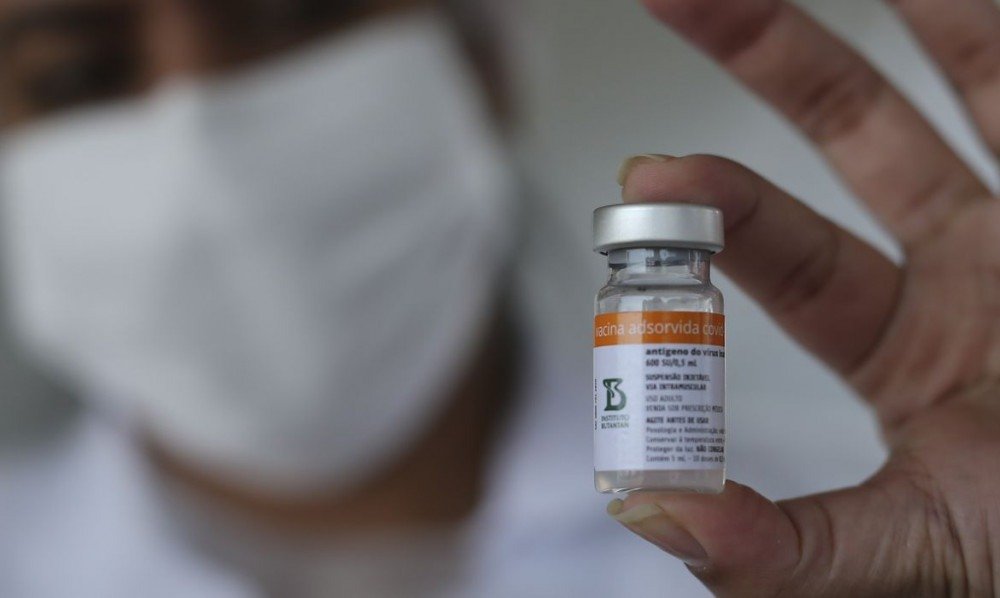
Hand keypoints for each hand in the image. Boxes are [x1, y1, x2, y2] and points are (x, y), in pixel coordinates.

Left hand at [612, 0, 999, 594]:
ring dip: (916, 8)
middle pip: (856, 131)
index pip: (790, 256)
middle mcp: (976, 267)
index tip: (646, 171)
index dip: (716, 207)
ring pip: (975, 74)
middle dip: (774, 53)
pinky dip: (992, 33)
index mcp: (912, 348)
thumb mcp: (926, 549)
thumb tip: (651, 510)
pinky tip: (962, 4)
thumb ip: (791, 550)